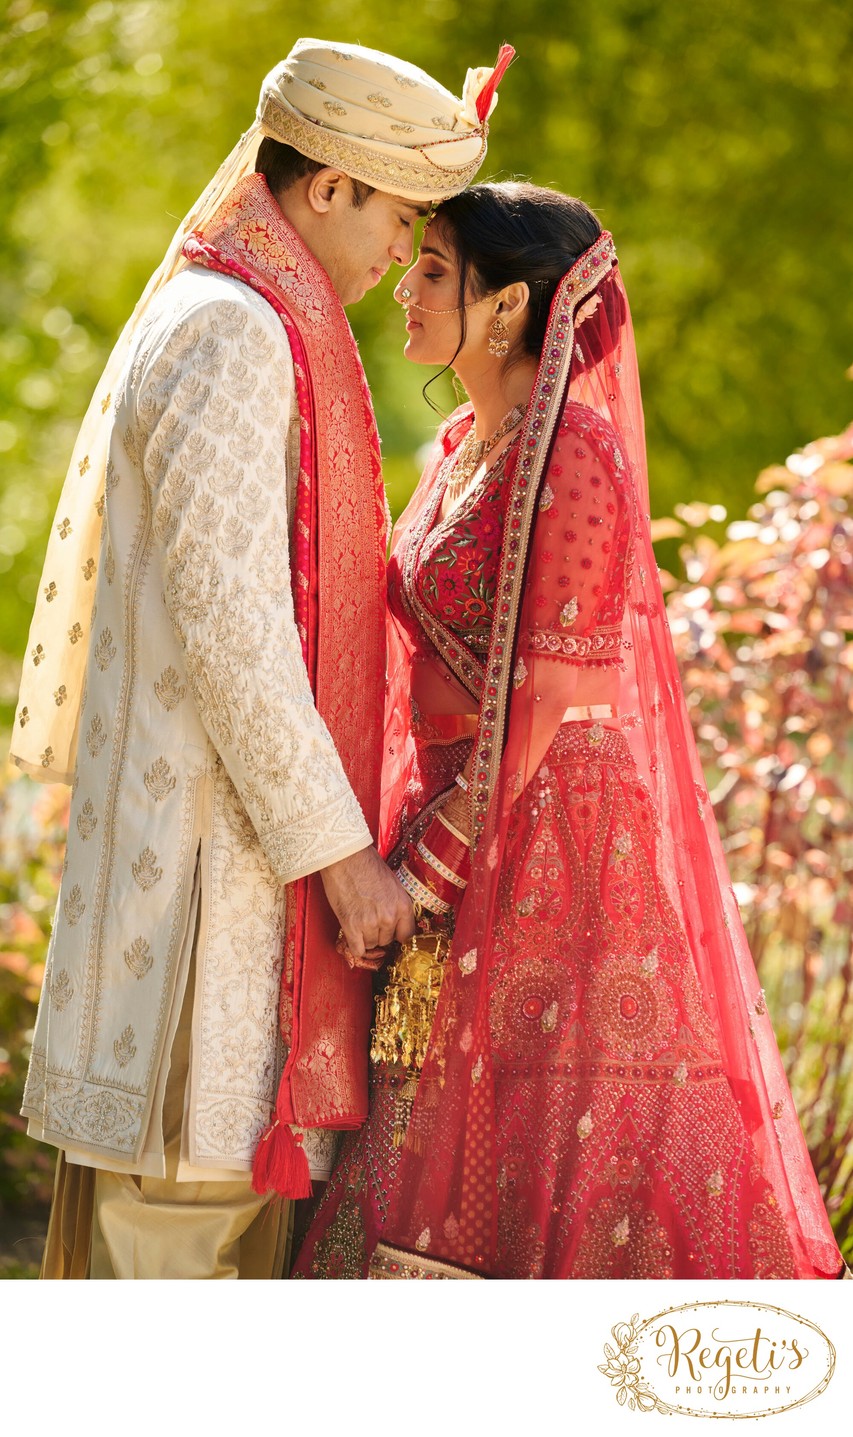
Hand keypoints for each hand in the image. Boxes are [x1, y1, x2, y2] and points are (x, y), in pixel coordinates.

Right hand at [321, 844, 414, 963]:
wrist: (346, 858)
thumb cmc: (368, 865)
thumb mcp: (393, 884)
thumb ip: (396, 904)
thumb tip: (395, 921)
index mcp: (403, 905)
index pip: (407, 936)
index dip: (397, 935)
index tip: (392, 933)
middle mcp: (389, 917)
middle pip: (387, 940)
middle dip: (379, 933)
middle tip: (370, 919)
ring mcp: (370, 923)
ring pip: (371, 944)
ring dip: (365, 937)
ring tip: (359, 920)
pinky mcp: (351, 926)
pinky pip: (357, 949)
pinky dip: (355, 945)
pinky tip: (353, 935)